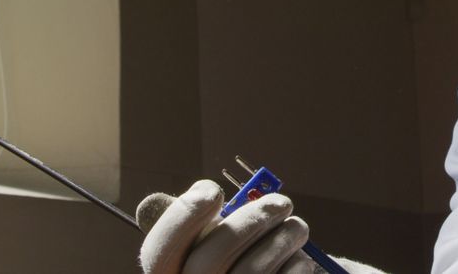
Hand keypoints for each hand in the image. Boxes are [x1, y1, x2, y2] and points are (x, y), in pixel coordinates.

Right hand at [138, 179, 313, 272]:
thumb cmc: (235, 258)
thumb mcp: (209, 239)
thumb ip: (194, 220)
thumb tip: (185, 194)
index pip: (159, 255)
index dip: (182, 219)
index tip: (213, 190)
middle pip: (209, 262)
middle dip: (250, 222)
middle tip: (281, 202)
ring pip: (250, 272)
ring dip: (282, 239)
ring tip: (296, 227)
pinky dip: (295, 265)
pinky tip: (298, 257)